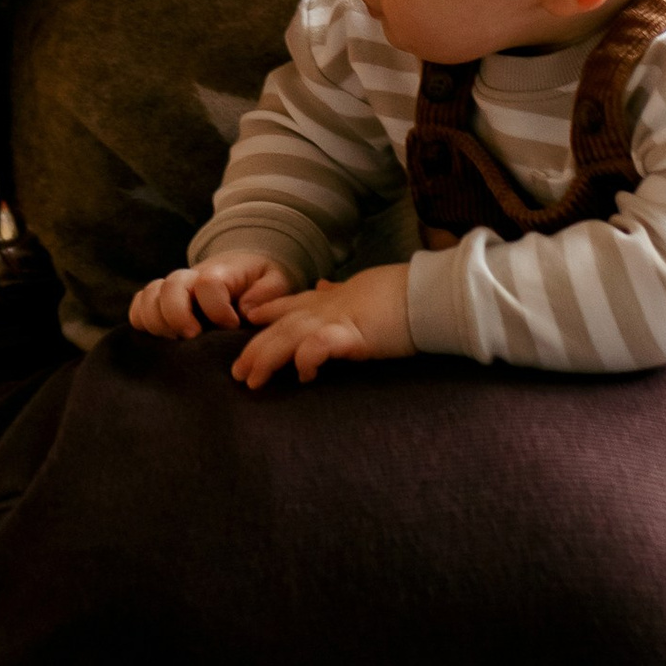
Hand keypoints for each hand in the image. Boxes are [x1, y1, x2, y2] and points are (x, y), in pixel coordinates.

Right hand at [129, 253, 296, 337]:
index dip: (216, 308)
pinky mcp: (162, 302)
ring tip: (177, 340)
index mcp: (221, 272)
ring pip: (148, 297)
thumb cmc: (260, 280)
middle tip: (194, 336)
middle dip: (178, 314)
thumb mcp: (277, 280)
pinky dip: (142, 321)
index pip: (208, 283)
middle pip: (170, 287)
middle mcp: (191, 278)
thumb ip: (268, 292)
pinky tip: (161, 337)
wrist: (244, 269)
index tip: (232, 325)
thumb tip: (246, 309)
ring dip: (157, 321)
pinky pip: (138, 307)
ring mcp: (174, 290)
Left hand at [231, 264, 413, 388]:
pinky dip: (307, 358)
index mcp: (331, 300)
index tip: (250, 318)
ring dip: (267, 356)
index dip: (268, 311)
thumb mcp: (363, 288)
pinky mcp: (354, 333)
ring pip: (289, 335)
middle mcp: (327, 308)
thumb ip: (341, 291)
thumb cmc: (402, 293)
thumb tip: (326, 286)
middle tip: (237, 371)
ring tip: (251, 379)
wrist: (428, 292)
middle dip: (256, 348)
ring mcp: (338, 318)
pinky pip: (321, 344)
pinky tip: (302, 375)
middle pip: (281, 326)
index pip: (292, 303)